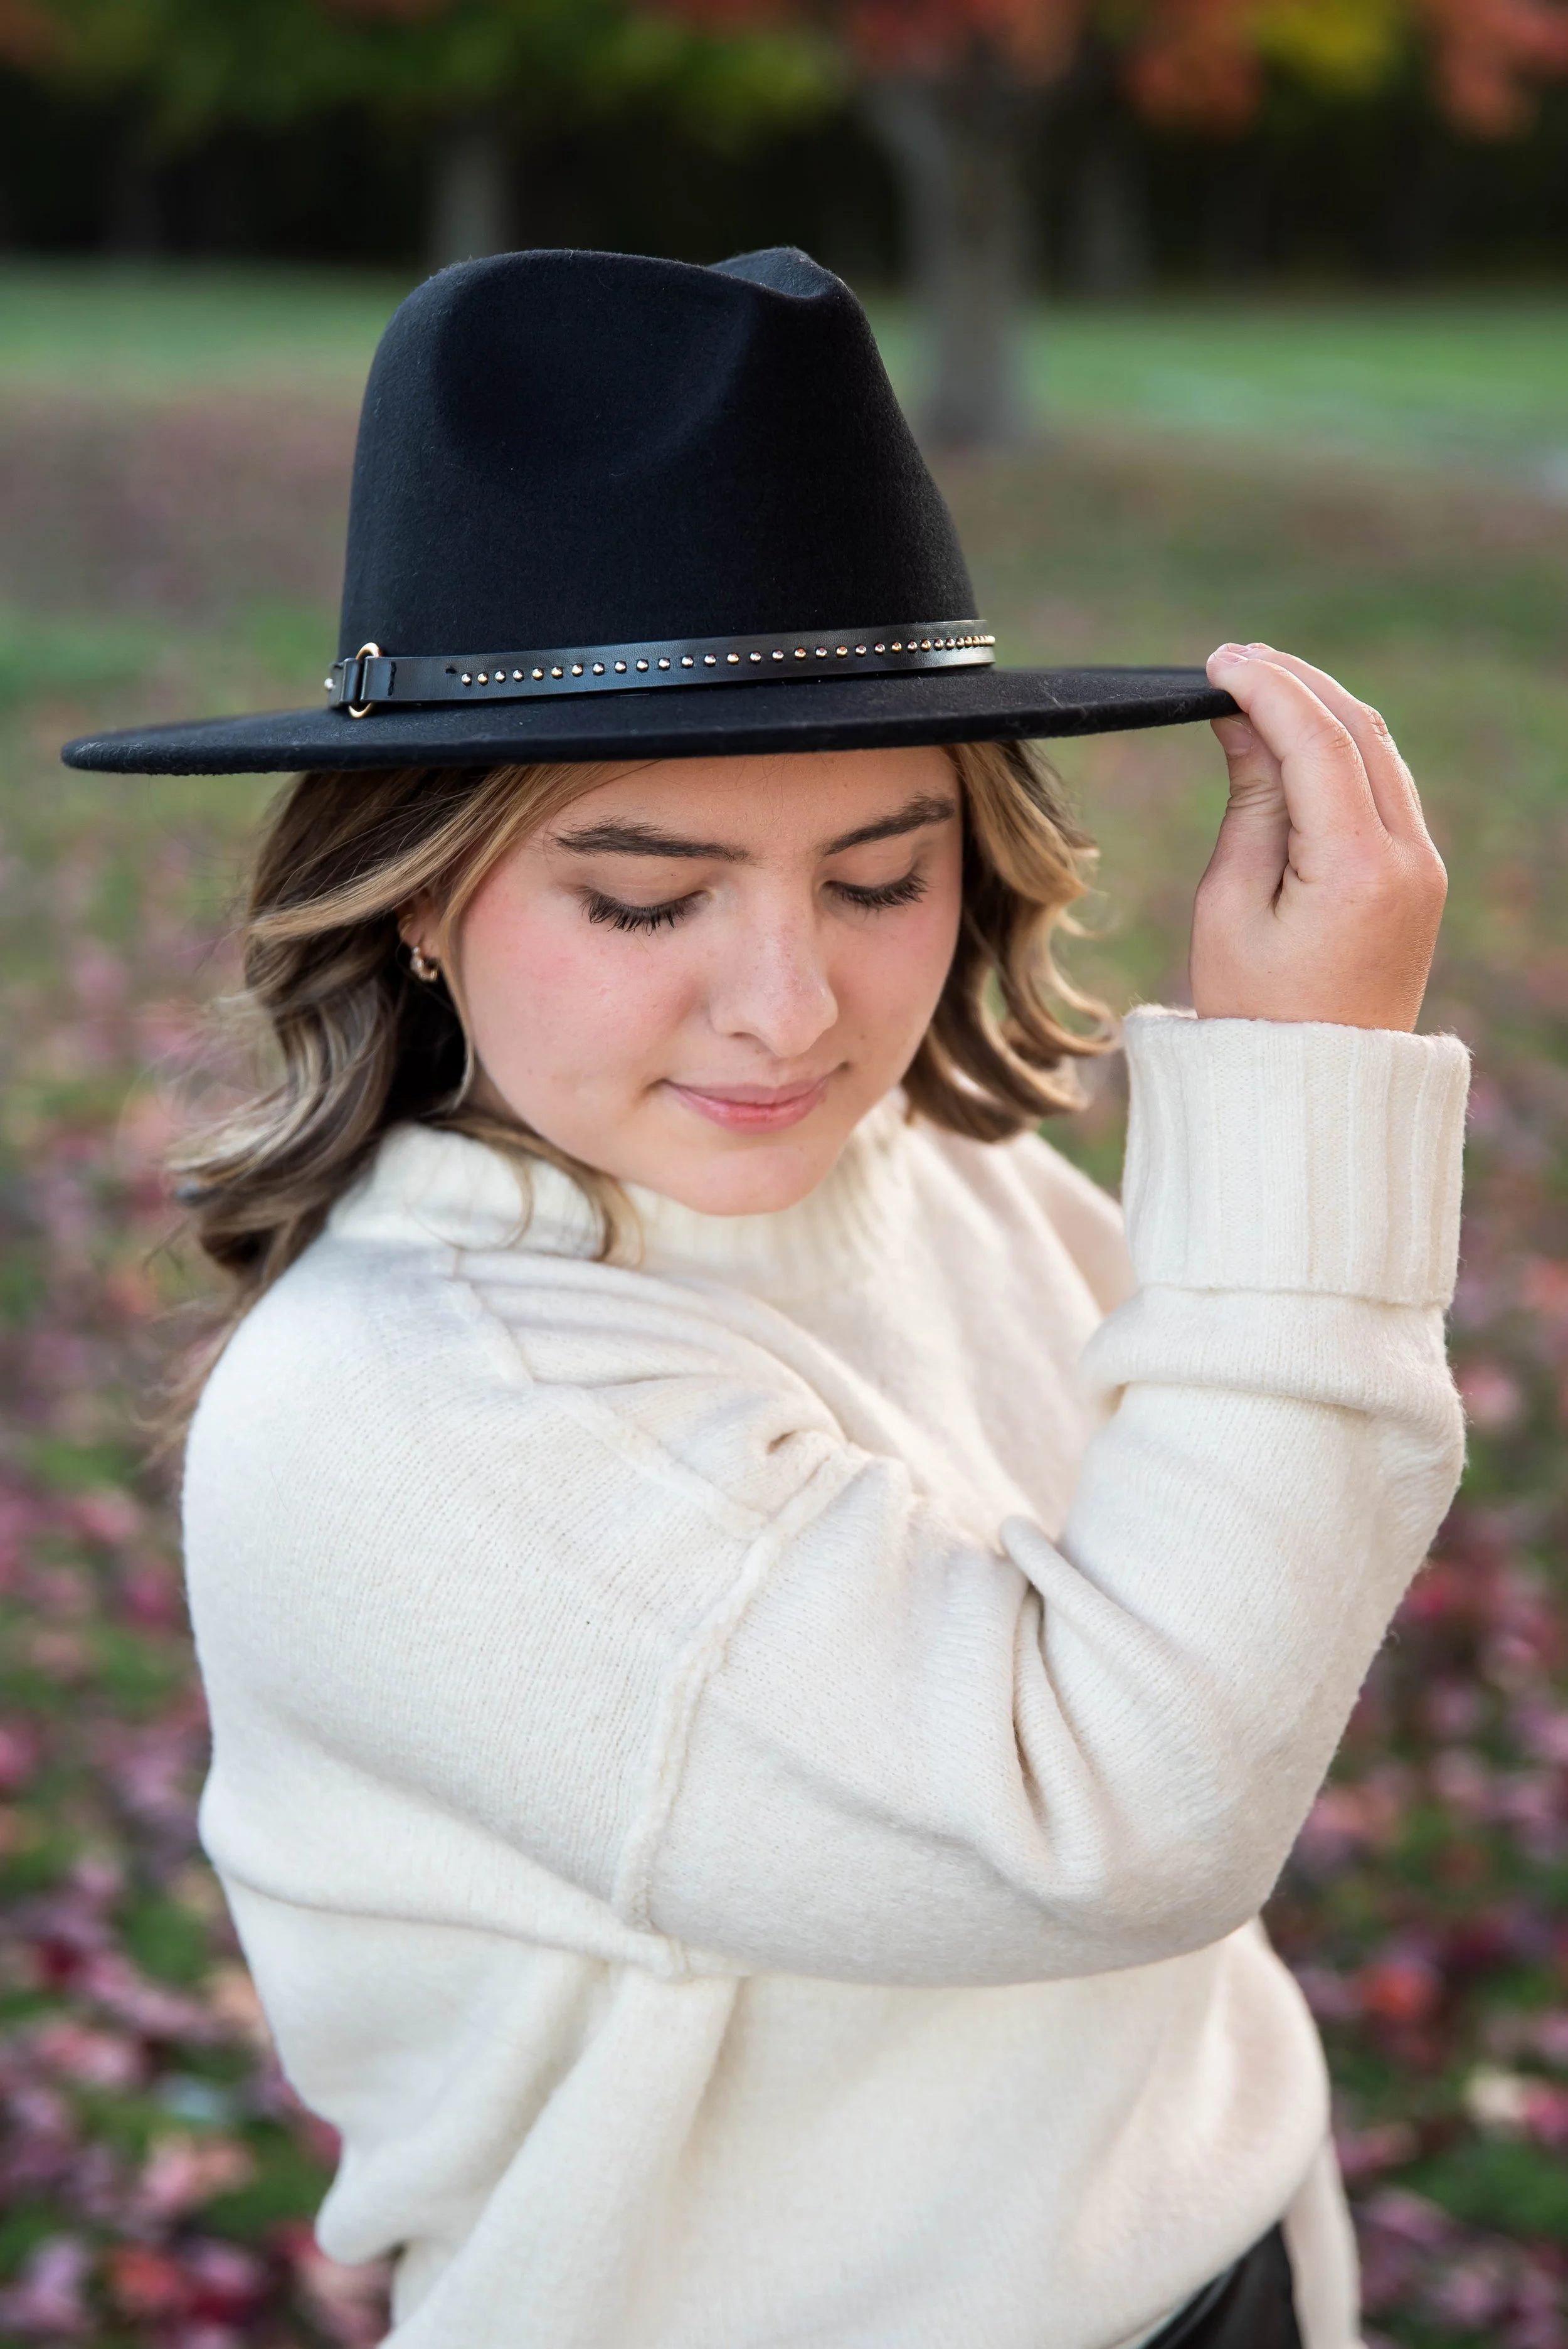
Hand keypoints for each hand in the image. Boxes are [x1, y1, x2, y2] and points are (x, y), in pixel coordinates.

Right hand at [1191, 643, 1446, 1031]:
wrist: (1316, 1093)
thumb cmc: (1254, 1014)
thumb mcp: (1229, 906)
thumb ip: (1249, 804)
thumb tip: (1246, 724)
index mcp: (1358, 871)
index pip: (1319, 743)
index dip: (1267, 689)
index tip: (1217, 662)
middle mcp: (1409, 860)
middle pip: (1360, 732)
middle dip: (1296, 684)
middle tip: (1233, 660)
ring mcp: (1424, 868)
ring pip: (1380, 752)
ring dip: (1322, 710)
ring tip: (1257, 687)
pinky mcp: (1419, 878)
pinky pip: (1386, 788)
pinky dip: (1342, 749)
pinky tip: (1295, 739)